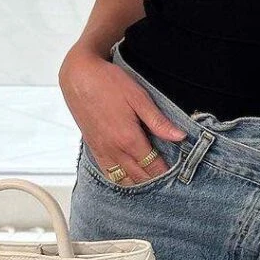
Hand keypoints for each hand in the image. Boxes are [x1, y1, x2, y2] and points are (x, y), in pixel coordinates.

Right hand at [59, 47, 186, 186]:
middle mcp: (113, 149)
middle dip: (154, 179)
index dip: (166, 172)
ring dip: (138, 182)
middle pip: (138, 176)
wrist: (79, 77)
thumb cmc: (109, 83)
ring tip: (153, 179)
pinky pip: (107, 172)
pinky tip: (130, 175)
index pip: (152, 165)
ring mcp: (101, 150)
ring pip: (122, 178)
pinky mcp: (93, 147)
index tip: (179, 173)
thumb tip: (180, 136)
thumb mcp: (140, 98)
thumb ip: (159, 122)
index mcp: (128, 138)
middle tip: (170, 179)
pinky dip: (120, 178)